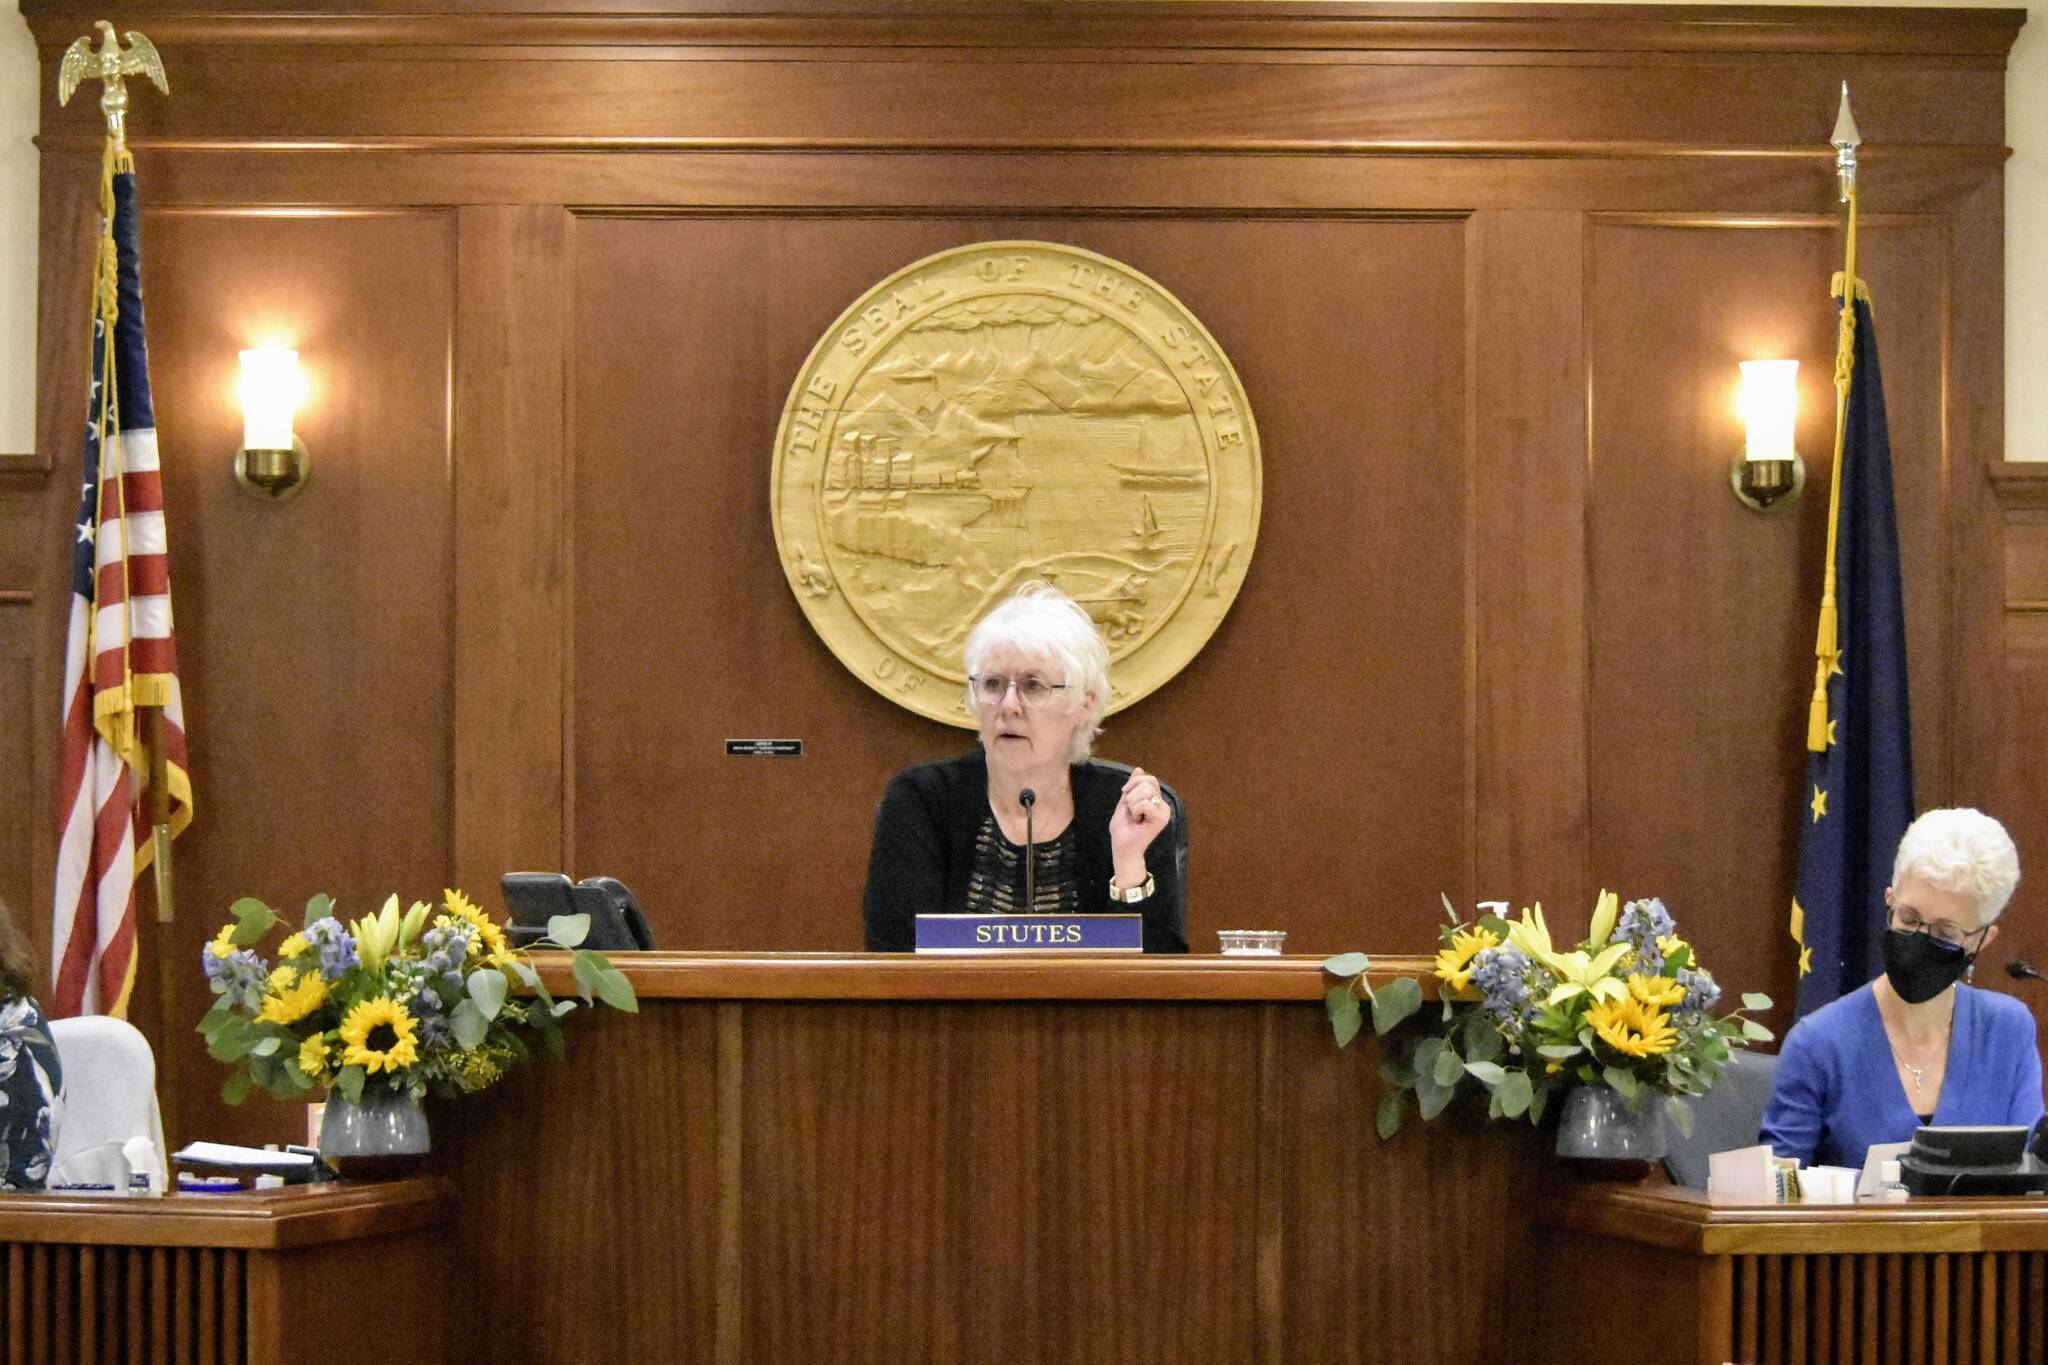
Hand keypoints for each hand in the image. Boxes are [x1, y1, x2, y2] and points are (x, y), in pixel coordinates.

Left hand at [1108, 767, 1171, 884]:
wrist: (1122, 847)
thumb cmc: (1123, 828)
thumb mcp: (1125, 802)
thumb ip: (1133, 786)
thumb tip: (1139, 769)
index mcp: (1156, 800)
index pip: (1148, 779)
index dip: (1133, 783)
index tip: (1125, 795)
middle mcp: (1163, 805)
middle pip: (1147, 782)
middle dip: (1131, 795)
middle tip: (1131, 811)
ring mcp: (1164, 812)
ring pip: (1145, 792)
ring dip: (1132, 804)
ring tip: (1134, 817)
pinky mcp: (1161, 819)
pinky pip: (1145, 803)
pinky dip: (1135, 810)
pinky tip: (1137, 821)